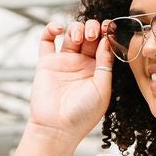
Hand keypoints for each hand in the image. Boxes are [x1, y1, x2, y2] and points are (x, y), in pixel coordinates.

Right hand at [28, 16, 115, 144]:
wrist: (57, 128)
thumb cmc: (82, 114)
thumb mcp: (102, 89)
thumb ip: (105, 64)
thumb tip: (106, 40)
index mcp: (98, 70)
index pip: (104, 45)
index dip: (106, 33)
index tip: (108, 28)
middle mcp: (81, 64)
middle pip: (89, 35)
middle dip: (92, 28)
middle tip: (93, 34)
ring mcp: (64, 62)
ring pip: (71, 34)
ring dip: (76, 28)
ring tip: (78, 37)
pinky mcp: (46, 63)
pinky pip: (46, 40)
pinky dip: (51, 29)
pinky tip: (58, 29)